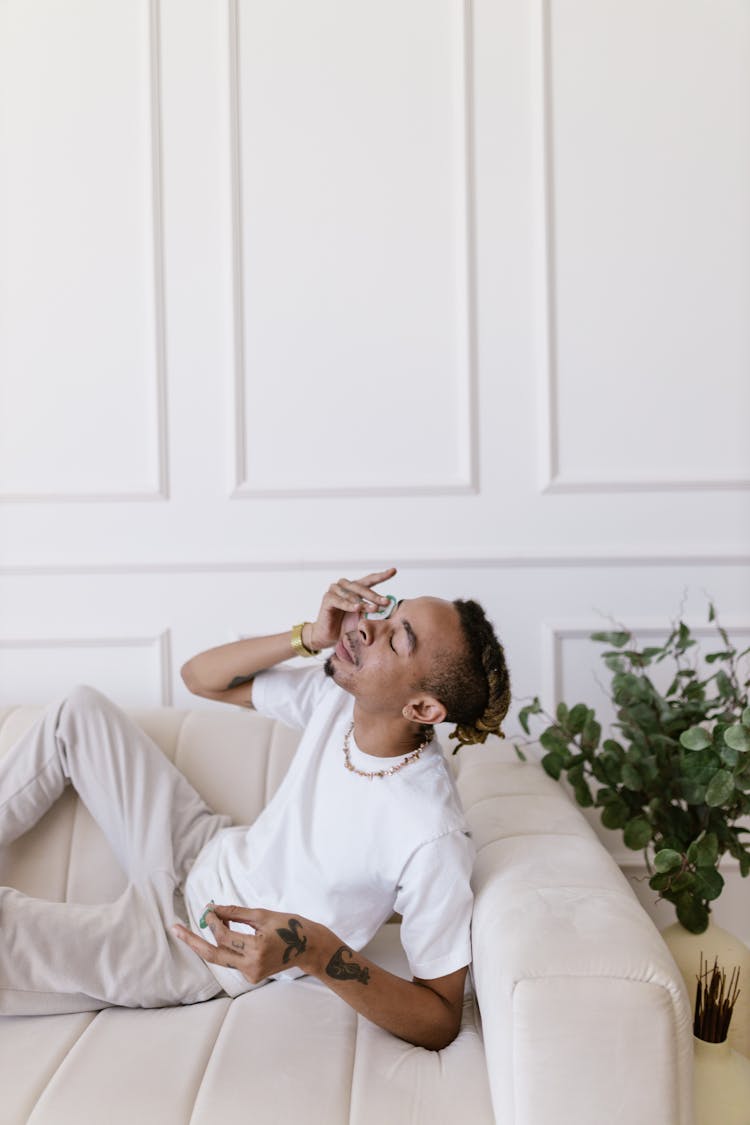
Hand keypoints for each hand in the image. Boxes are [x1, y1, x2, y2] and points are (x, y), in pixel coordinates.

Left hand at [173, 905, 320, 983]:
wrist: (309, 948)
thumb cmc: (290, 926)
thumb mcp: (263, 915)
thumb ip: (235, 913)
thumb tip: (212, 909)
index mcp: (256, 949)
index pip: (224, 937)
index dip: (213, 922)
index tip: (208, 909)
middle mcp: (251, 966)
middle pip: (213, 955)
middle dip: (192, 942)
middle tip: (174, 929)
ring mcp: (251, 974)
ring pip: (221, 958)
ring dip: (211, 940)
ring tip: (209, 921)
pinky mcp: (251, 976)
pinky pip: (231, 960)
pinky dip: (225, 946)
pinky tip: (226, 931)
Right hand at [308, 567, 396, 650]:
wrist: (328, 636)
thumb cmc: (346, 625)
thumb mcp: (363, 616)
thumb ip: (373, 609)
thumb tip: (389, 605)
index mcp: (355, 587)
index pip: (370, 579)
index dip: (382, 575)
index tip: (394, 571)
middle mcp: (344, 586)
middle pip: (362, 587)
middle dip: (375, 596)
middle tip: (386, 602)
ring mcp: (335, 590)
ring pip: (352, 595)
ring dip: (364, 602)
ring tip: (374, 609)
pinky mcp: (327, 599)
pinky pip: (340, 601)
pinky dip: (349, 605)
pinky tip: (357, 608)